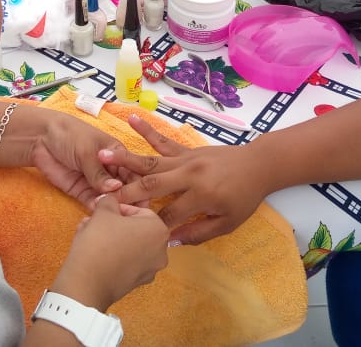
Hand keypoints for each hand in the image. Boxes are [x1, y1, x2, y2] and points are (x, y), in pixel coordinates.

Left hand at [30, 112, 147, 210]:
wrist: (41, 138)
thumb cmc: (70, 135)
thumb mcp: (87, 150)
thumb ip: (99, 172)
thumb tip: (115, 189)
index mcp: (118, 155)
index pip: (133, 172)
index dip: (139, 186)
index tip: (144, 200)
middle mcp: (110, 170)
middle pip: (124, 188)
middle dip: (128, 200)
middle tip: (129, 212)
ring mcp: (96, 182)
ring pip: (110, 197)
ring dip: (112, 206)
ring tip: (114, 215)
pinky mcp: (81, 191)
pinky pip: (93, 202)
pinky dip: (97, 208)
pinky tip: (99, 214)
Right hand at [52, 194, 168, 310]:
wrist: (88, 282)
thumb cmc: (100, 241)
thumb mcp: (103, 211)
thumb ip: (109, 201)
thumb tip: (109, 199)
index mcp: (159, 230)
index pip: (139, 210)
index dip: (118, 207)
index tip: (102, 209)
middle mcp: (161, 251)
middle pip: (135, 229)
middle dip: (113, 223)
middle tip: (94, 220)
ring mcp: (151, 270)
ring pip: (130, 245)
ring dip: (111, 237)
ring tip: (89, 234)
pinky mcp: (137, 283)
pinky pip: (127, 261)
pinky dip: (114, 254)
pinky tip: (94, 251)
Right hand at [102, 114, 269, 244]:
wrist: (258, 165)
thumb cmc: (244, 197)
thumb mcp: (227, 223)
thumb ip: (199, 233)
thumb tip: (171, 241)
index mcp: (201, 195)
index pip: (168, 215)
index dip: (151, 226)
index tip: (130, 232)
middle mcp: (189, 174)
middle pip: (152, 185)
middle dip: (127, 193)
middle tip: (101, 198)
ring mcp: (186, 159)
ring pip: (151, 160)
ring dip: (125, 159)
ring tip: (101, 154)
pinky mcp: (186, 149)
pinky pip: (163, 140)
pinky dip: (146, 129)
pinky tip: (131, 118)